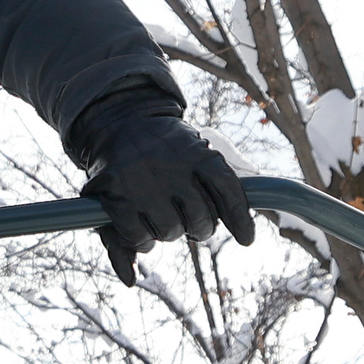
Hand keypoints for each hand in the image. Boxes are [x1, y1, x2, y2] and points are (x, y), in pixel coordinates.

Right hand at [72, 95, 256, 286]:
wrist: (121, 121)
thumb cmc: (167, 147)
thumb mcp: (196, 150)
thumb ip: (219, 183)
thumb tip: (246, 233)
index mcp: (199, 153)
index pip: (228, 189)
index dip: (239, 218)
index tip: (246, 240)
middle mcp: (172, 167)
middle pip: (200, 220)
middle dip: (199, 229)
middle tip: (191, 224)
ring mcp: (143, 182)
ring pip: (169, 232)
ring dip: (168, 233)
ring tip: (162, 220)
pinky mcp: (116, 196)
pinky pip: (138, 238)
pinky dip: (142, 242)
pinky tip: (141, 230)